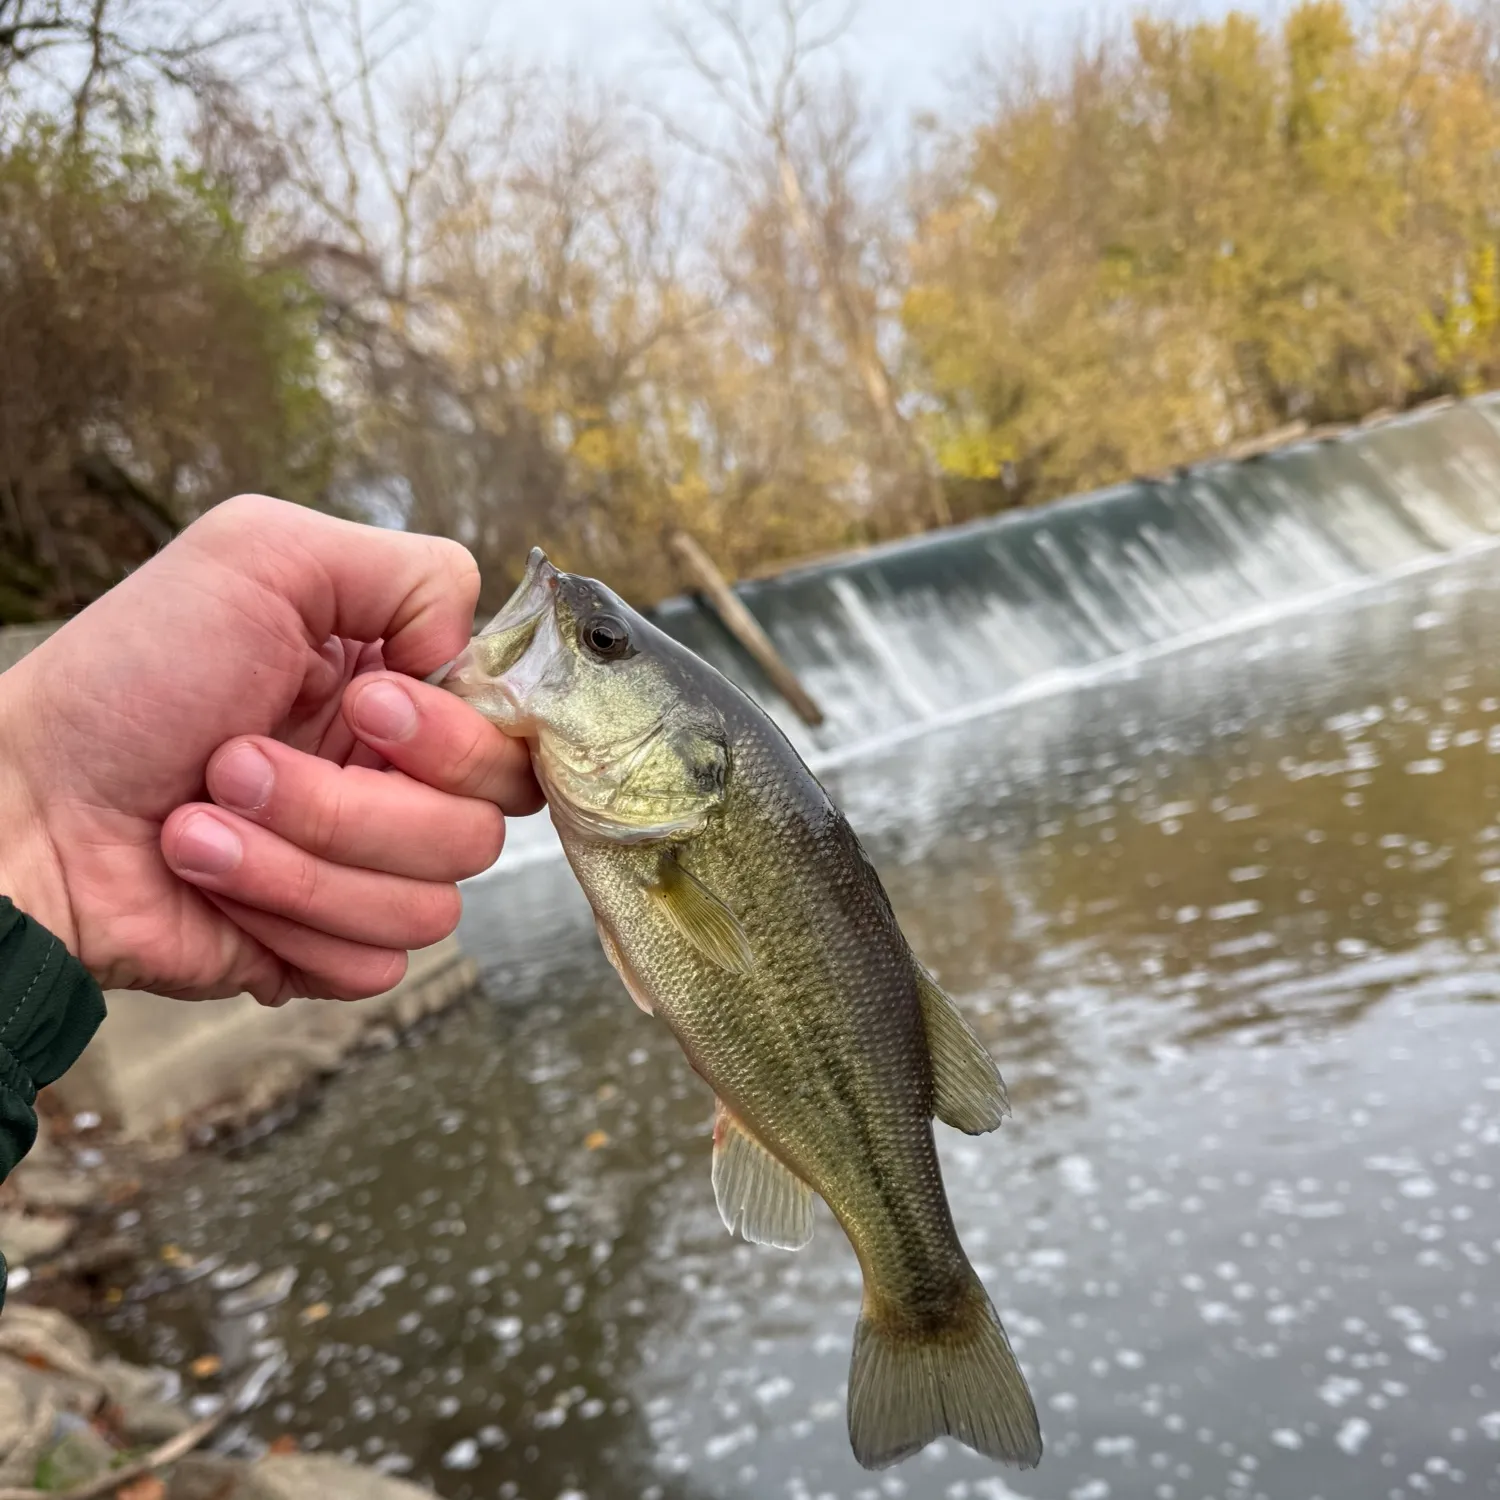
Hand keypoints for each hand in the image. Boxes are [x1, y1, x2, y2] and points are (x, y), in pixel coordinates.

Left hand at [0, 495, 540, 1005]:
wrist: (25, 808)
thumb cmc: (126, 678)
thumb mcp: (261, 553)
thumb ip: (413, 572)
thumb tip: (470, 657)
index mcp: (403, 694)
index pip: (512, 739)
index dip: (450, 739)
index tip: (364, 705)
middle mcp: (398, 784)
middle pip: (479, 829)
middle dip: (347, 803)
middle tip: (236, 759)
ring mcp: (365, 871)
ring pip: (428, 904)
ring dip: (293, 861)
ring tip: (199, 819)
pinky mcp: (326, 949)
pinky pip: (374, 964)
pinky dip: (280, 920)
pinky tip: (207, 881)